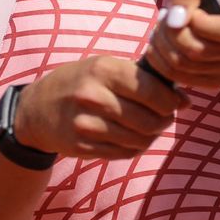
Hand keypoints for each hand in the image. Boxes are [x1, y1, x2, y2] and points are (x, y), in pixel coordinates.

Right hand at [14, 56, 185, 159]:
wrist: (37, 109)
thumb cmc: (80, 82)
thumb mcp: (102, 66)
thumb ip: (140, 78)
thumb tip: (183, 99)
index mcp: (102, 69)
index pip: (152, 91)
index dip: (172, 101)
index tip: (178, 103)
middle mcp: (93, 96)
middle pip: (149, 119)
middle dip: (164, 121)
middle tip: (164, 117)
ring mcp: (85, 123)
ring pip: (139, 139)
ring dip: (151, 136)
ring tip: (149, 128)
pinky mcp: (82, 146)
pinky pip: (123, 152)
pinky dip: (135, 147)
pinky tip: (131, 138)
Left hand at [143, 0, 219, 88]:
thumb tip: (176, 19)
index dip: (199, 23)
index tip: (191, 12)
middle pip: (200, 51)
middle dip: (171, 33)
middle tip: (164, 18)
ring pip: (187, 66)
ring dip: (163, 46)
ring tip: (161, 29)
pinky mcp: (219, 81)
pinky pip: (184, 79)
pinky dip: (164, 63)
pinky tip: (162, 46)